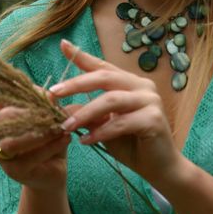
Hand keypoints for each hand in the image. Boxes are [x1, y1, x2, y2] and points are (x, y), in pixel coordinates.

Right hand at [0, 102, 70, 192]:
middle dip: (35, 113)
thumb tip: (50, 93)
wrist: (51, 172)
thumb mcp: (50, 119)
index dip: (25, 93)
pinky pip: (31, 157)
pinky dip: (51, 146)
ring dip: (43, 132)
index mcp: (0, 117)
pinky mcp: (14, 171)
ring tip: (63, 127)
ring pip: (14, 141)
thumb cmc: (49, 140)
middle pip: (6, 118)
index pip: (4, 98)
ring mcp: (1, 155)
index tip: (49, 94)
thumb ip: (47, 104)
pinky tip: (66, 139)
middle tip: (58, 112)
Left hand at [49, 39, 180, 184]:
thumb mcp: (103, 126)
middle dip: (76, 85)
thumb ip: (87, 113)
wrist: (159, 168)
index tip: (63, 45)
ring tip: (66, 126)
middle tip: (53, 93)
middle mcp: (141, 86)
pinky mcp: (154, 119)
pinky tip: (85, 141)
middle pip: (105, 78)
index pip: (102, 66)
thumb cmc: (130, 144)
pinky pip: (120, 123)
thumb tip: (59, 106)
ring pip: (111, 100)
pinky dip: (101, 132)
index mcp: (129, 83)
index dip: (82, 56)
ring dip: (85, 113)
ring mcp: (150, 100)